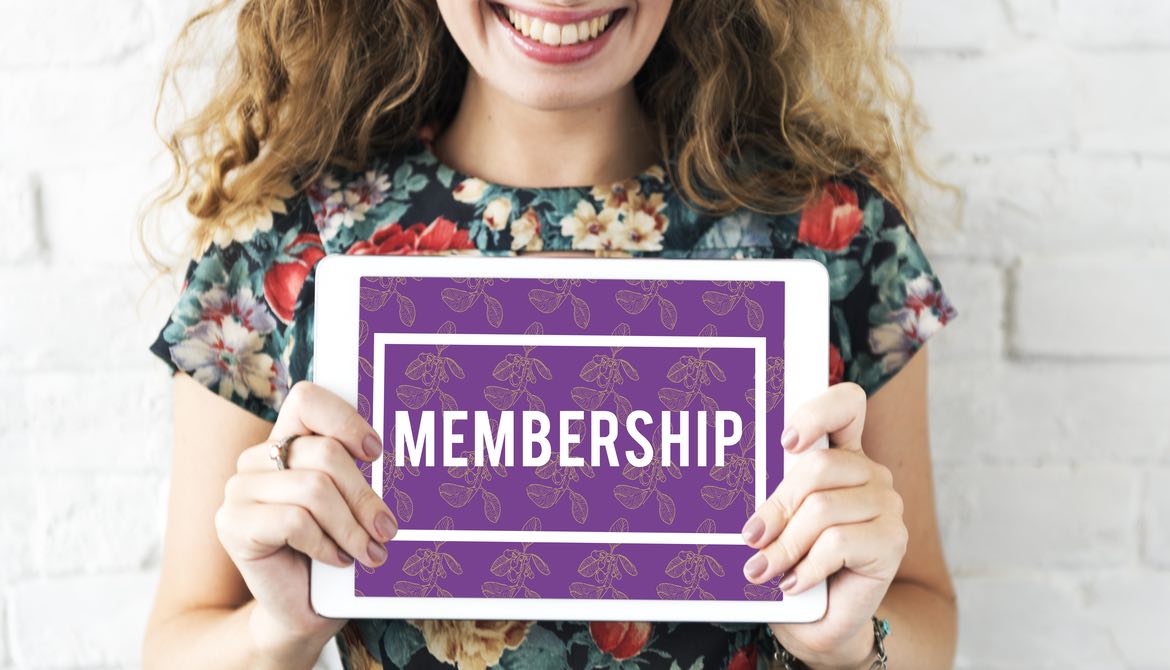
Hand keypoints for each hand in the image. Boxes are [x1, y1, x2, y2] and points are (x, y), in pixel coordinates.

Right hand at [214, 381, 397, 654]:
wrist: (300, 609)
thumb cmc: (334, 550)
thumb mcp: (351, 505)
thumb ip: (360, 473)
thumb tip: (401, 457)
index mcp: (286, 441)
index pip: (307, 399)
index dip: (345, 419)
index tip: (375, 452)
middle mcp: (257, 458)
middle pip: (324, 454)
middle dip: (364, 495)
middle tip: (387, 528)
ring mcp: (239, 490)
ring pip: (313, 489)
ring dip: (350, 526)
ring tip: (369, 552)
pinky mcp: (231, 524)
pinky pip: (293, 521)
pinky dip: (324, 544)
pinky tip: (336, 559)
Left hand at [739, 382, 906, 668]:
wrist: (821, 621)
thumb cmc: (794, 563)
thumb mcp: (779, 523)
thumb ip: (773, 496)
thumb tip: (749, 506)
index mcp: (842, 454)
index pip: (847, 404)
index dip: (817, 413)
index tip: (786, 442)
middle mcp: (869, 473)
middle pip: (819, 466)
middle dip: (777, 506)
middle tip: (752, 537)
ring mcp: (886, 505)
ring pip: (822, 509)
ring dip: (785, 545)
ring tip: (764, 570)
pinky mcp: (891, 540)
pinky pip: (838, 542)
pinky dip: (808, 566)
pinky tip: (795, 583)